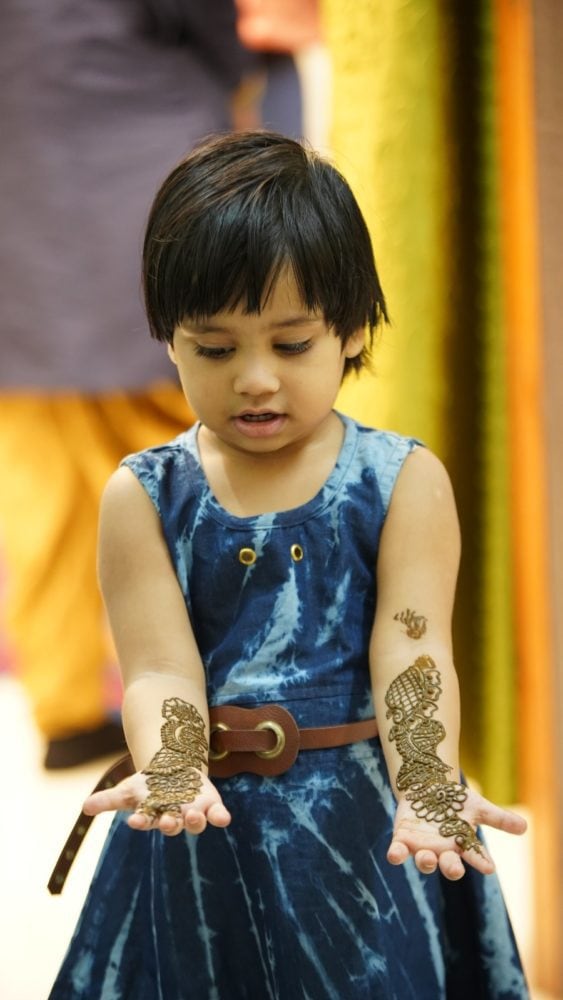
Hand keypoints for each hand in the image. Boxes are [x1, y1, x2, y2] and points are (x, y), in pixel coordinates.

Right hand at [83, 770, 230, 836]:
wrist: (176, 771)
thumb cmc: (149, 786)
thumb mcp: (128, 790)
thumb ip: (108, 800)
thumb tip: (85, 808)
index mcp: (153, 817)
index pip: (146, 822)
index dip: (141, 821)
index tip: (136, 820)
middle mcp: (174, 819)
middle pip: (172, 826)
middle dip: (170, 824)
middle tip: (168, 821)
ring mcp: (193, 814)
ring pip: (195, 823)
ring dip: (195, 821)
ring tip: (194, 814)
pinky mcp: (211, 806)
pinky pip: (217, 815)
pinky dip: (220, 817)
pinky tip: (223, 818)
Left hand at [387, 786, 526, 879]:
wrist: (426, 787)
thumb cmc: (454, 801)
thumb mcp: (477, 806)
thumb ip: (498, 818)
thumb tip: (524, 827)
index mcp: (462, 846)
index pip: (475, 857)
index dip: (481, 862)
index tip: (488, 867)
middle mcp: (443, 851)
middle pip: (449, 867)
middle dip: (452, 869)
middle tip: (456, 870)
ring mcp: (422, 847)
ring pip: (425, 862)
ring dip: (426, 862)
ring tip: (429, 858)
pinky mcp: (403, 839)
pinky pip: (398, 852)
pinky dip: (396, 855)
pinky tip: (395, 856)